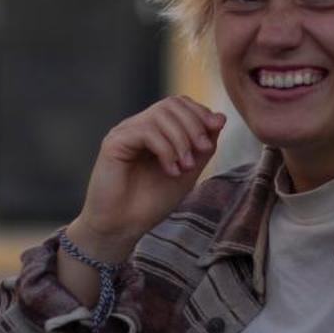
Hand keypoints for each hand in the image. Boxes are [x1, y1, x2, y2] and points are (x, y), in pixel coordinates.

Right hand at [69, 96, 226, 260]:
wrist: (122, 228)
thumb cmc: (151, 203)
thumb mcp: (188, 172)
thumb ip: (203, 147)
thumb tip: (220, 117)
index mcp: (154, 131)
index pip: (178, 104)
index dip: (200, 112)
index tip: (215, 131)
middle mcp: (137, 127)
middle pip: (171, 104)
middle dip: (194, 124)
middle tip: (204, 150)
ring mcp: (124, 133)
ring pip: (160, 115)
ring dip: (181, 140)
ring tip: (186, 167)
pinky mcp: (113, 143)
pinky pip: (145, 131)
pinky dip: (166, 149)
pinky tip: (171, 171)